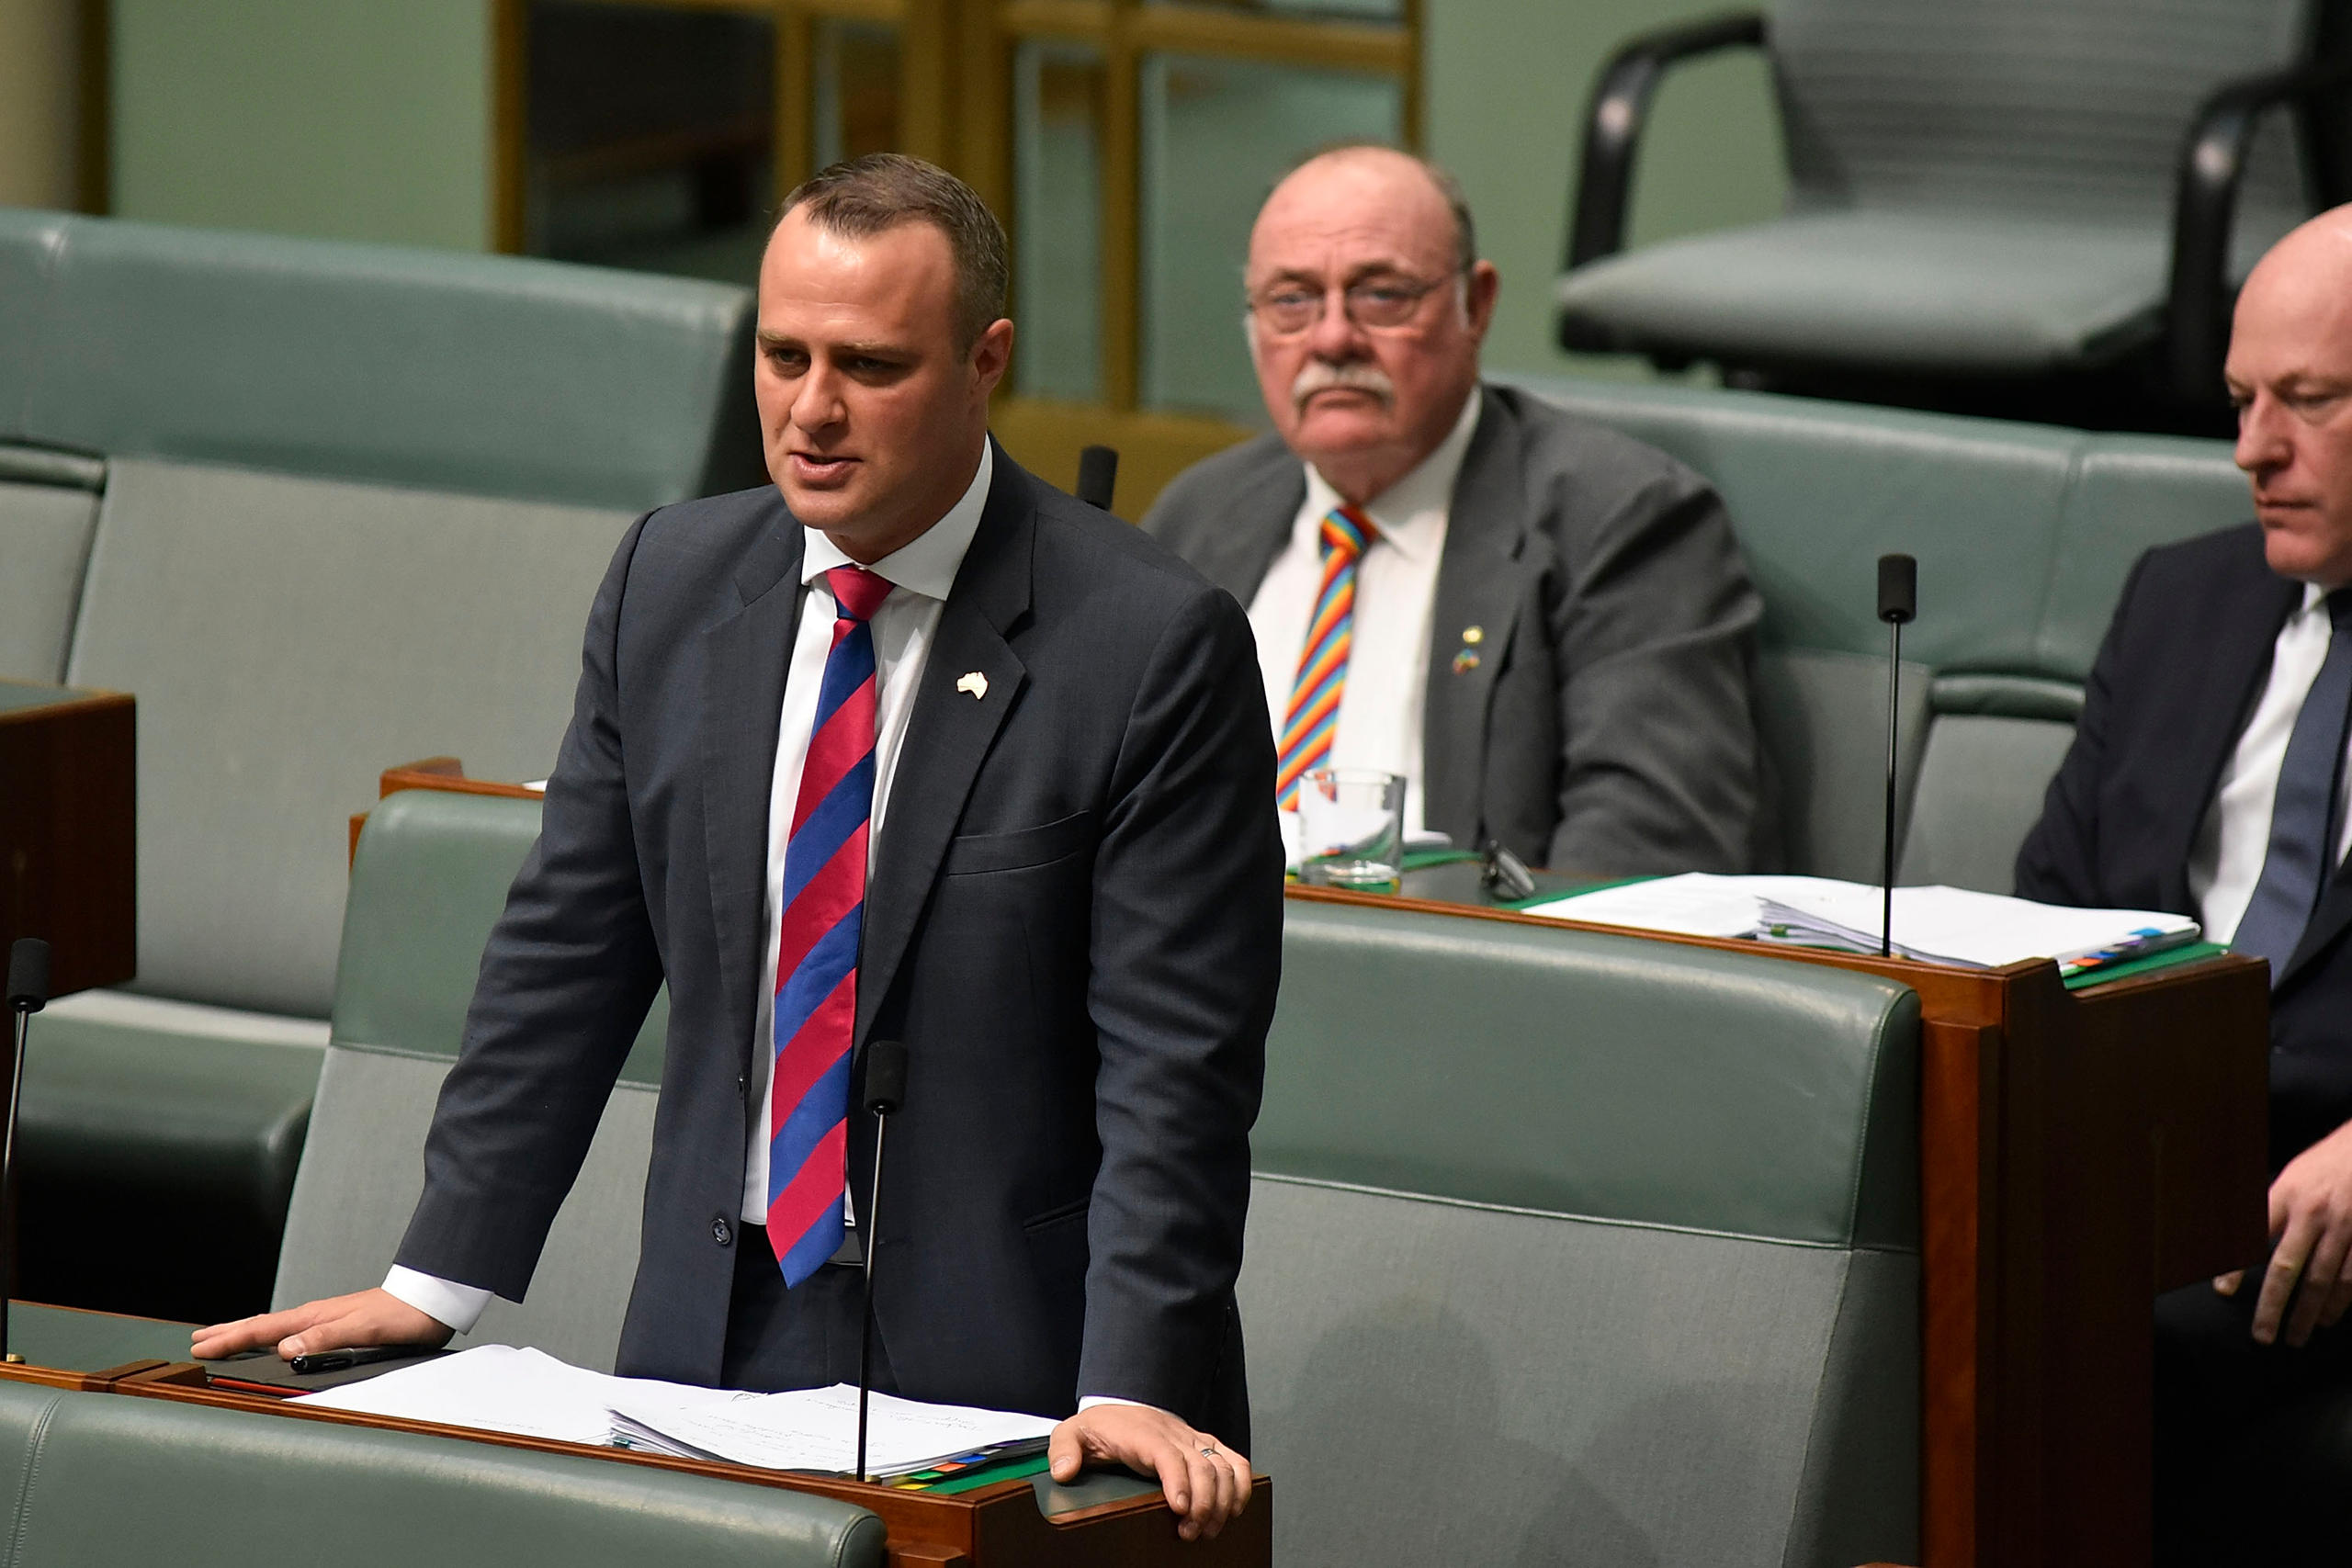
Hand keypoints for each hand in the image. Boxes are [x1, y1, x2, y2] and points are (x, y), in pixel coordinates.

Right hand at [191, 1288, 453, 1360]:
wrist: (430, 1303)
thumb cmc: (401, 1316)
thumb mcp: (363, 1330)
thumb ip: (324, 1338)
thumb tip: (285, 1349)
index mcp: (315, 1317)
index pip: (263, 1330)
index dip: (231, 1339)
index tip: (201, 1346)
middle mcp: (316, 1316)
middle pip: (263, 1325)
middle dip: (229, 1332)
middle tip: (198, 1340)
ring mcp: (326, 1318)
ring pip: (276, 1326)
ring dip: (247, 1332)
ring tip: (224, 1335)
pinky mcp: (338, 1324)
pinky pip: (293, 1329)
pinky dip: (273, 1334)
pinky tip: (275, 1340)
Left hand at [1048, 1404, 1251, 1541]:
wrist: (1119, 1407)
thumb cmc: (1099, 1427)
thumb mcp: (1071, 1433)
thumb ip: (1064, 1450)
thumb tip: (1065, 1470)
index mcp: (1143, 1433)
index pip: (1167, 1454)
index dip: (1179, 1481)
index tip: (1180, 1509)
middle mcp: (1174, 1434)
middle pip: (1201, 1466)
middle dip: (1203, 1504)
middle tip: (1190, 1533)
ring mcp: (1193, 1439)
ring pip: (1223, 1466)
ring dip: (1223, 1501)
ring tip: (1208, 1530)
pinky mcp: (1205, 1445)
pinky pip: (1235, 1460)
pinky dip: (1243, 1484)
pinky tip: (1235, 1510)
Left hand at [2213, 1118, 2351, 1346]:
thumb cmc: (2327, 1165)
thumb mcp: (2291, 1177)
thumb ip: (2271, 1209)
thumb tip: (2243, 1242)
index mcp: (2286, 1194)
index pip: (2252, 1235)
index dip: (2235, 1266)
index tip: (2222, 1292)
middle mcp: (2313, 1213)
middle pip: (2287, 1268)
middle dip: (2273, 1306)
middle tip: (2262, 1335)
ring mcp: (2345, 1228)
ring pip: (2324, 1281)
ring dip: (2308, 1313)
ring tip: (2297, 1335)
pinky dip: (2340, 1303)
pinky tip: (2328, 1318)